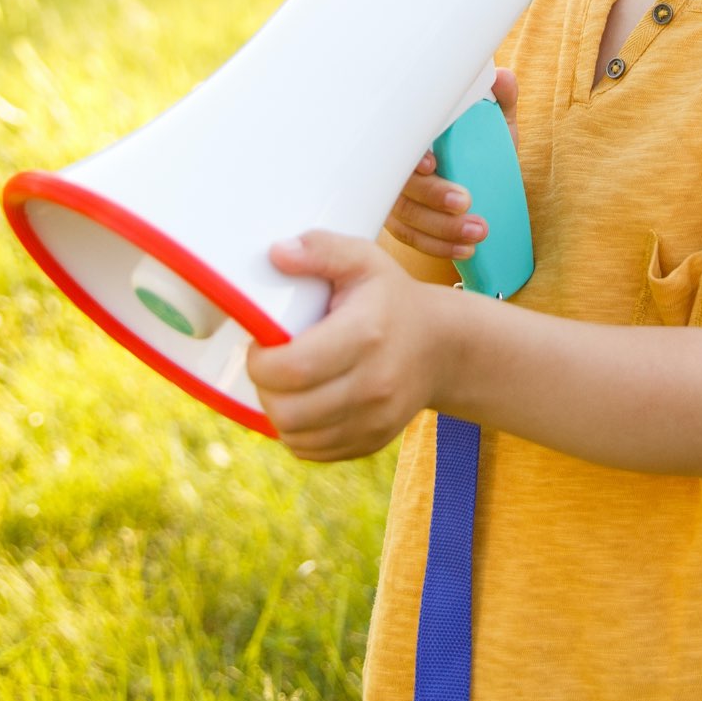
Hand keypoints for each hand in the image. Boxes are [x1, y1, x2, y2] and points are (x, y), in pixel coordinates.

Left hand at [245, 232, 451, 460]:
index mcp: (365, 334)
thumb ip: (321, 249)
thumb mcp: (363, 260)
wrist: (441, 346)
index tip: (260, 344)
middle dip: (265, 388)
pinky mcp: (371, 442)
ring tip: (285, 383)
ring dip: (278, 411)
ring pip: (296, 436)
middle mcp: (373, 384)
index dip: (260, 362)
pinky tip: (304, 404)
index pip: (293, 368)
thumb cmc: (391, 299)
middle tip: (270, 365)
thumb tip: (277, 253)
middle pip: (289, 410)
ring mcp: (375, 419)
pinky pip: (313, 451)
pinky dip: (298, 432)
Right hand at [382, 67, 518, 260]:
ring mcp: (397, 196)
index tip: (432, 164)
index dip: (411, 154)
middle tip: (466, 202)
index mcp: (414, 135)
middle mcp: (397, 166)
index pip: (398, 143)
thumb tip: (503, 80)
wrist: (484, 171)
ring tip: (479, 232)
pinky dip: (440, 247)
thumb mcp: (494, 117)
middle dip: (432, 197)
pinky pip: (414, 240)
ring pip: (407, 218)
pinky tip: (466, 249)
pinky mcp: (404, 222)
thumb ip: (500, 98)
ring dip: (442, 229)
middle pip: (401, 186)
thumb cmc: (481, 139)